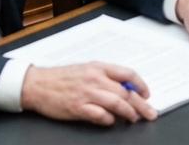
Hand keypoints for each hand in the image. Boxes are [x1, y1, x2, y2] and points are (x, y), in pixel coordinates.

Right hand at [20, 62, 155, 125]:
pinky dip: (109, 120)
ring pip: (116, 103)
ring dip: (128, 113)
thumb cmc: (62, 77)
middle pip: (125, 91)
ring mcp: (86, 93)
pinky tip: (111, 121)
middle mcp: (94, 78)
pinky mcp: (78, 108)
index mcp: (98, 67)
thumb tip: (125, 89)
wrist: (38, 84)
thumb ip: (104, 77)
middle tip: (150, 113)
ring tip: (134, 119)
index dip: (140, 84)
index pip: (126, 73)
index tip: (147, 94)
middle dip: (141, 104)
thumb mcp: (85, 70)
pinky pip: (100, 115)